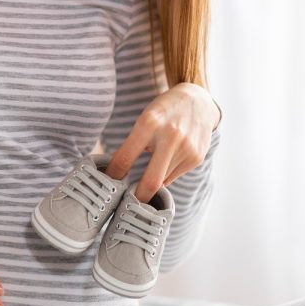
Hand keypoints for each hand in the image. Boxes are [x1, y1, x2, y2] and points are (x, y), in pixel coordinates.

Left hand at [104, 82, 219, 203]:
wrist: (198, 101)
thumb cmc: (164, 112)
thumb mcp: (145, 119)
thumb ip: (133, 145)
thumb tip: (117, 175)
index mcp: (149, 123)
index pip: (126, 158)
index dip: (114, 175)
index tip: (106, 187)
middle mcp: (171, 136)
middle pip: (151, 180)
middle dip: (138, 197)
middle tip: (128, 205)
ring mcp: (187, 148)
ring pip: (163, 180)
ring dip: (154, 179)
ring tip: (154, 165)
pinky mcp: (197, 157)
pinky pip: (174, 176)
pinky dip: (167, 173)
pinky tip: (171, 156)